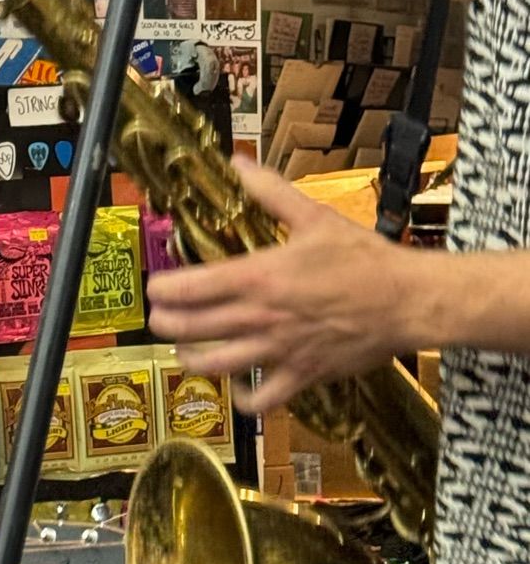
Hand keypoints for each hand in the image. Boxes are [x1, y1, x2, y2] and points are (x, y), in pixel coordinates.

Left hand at [145, 156, 418, 412]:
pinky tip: (238, 383)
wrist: (408, 300)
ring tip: (187, 349)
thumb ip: (270, 191)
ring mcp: (279, 351)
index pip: (188, 288)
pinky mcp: (301, 376)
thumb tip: (237, 163)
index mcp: (258, 276)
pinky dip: (242, 397)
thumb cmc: (363, 258)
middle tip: (160, 317)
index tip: (155, 287)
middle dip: (165, 324)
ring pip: (214, 367)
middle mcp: (260, 317)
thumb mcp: (314, 216)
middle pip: (189, 329)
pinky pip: (260, 400)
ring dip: (191, 359)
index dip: (161, 290)